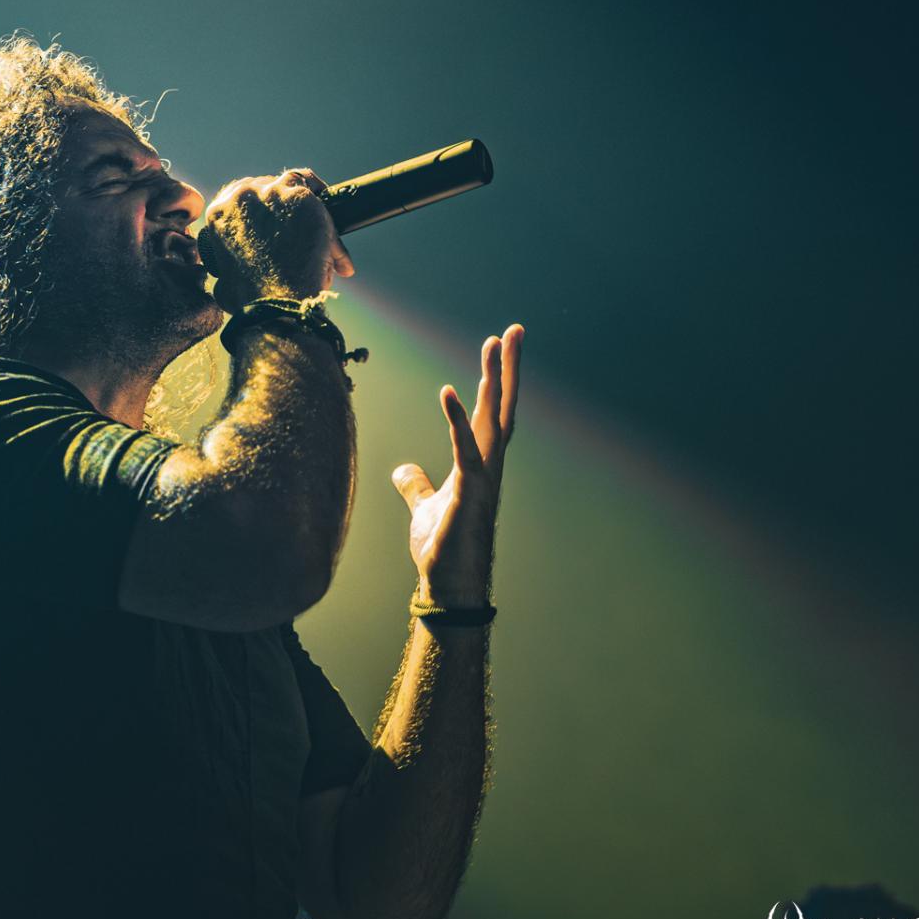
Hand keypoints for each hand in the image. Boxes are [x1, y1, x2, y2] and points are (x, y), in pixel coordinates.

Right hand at [196, 169, 354, 311]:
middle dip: (280, 202)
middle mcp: (243, 196)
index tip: (271, 216)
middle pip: (265, 185)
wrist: (277, 303)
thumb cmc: (251, 300)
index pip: (239, 195)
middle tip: (295, 222)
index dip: (258, 205)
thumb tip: (229, 275)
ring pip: (291, 181)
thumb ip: (227, 269)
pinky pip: (316, 191)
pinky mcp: (301, 198)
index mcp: (219, 213)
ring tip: (314, 216)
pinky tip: (329, 218)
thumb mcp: (225, 281)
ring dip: (302, 196)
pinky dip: (324, 203)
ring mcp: (272, 194)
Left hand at [391, 325, 524, 607]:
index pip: (490, 413)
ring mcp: (484, 476)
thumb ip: (416, 486)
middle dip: (507, 368)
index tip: (499, 347)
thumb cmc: (442, 551)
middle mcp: (489, 464)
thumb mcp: (424, 509)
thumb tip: (403, 470)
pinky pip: (465, 448)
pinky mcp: (470, 491)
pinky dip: (456, 419)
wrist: (448, 588)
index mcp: (479, 464)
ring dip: (495, 380)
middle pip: (501, 406)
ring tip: (495, 343)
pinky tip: (447, 390)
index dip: (495, 380)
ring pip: (493, 418)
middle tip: (514, 329)